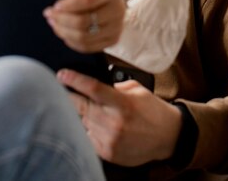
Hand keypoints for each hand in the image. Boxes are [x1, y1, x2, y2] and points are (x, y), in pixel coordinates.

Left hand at [43, 0, 125, 52]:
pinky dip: (72, 42)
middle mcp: (118, 9)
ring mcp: (117, 27)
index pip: (88, 0)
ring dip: (64, 32)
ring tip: (53, 24)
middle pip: (84, 22)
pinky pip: (88, 47)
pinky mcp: (113, 40)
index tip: (54, 6)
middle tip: (49, 15)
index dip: (68, 5)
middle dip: (62, 20)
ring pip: (84, 37)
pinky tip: (64, 33)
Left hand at [57, 68, 181, 165]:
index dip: (75, 80)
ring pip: (83, 122)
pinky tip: (98, 124)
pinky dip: (89, 129)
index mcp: (123, 103)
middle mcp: (115, 122)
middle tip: (60, 88)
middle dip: (68, 97)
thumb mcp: (138, 89)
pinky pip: (88, 137)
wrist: (168, 137)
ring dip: (81, 114)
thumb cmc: (153, 110)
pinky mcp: (108, 153)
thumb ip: (115, 86)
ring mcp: (110, 140)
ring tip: (90, 109)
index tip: (62, 74)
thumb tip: (94, 86)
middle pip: (82, 107)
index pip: (93, 89)